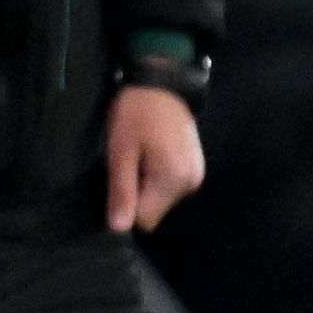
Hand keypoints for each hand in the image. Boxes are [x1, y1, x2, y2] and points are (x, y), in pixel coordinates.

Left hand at [106, 85, 204, 233]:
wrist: (161, 83)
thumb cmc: (136, 113)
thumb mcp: (121, 151)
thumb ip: (122, 191)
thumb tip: (118, 229)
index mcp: (174, 181)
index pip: (144, 219)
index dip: (124, 206)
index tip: (117, 181)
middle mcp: (191, 184)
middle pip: (153, 211)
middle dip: (135, 196)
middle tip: (126, 164)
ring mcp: (195, 176)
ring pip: (160, 200)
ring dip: (143, 187)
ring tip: (137, 157)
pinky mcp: (193, 168)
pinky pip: (167, 187)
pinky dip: (154, 179)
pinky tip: (148, 156)